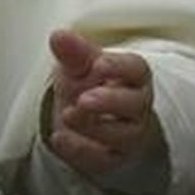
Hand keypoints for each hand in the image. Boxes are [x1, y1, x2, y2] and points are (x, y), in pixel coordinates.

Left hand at [46, 29, 161, 175]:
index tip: (98, 64)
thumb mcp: (77, 65)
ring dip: (93, 126)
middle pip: (134, 104)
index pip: (136, 69)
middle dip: (109, 101)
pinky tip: (59, 138)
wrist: (81, 114)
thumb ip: (72, 53)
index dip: (119, 67)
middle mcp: (135, 106)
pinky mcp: (113, 157)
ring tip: (67, 115)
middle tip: (83, 99)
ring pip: (122, 135)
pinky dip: (80, 151)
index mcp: (131, 76)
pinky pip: (103, 159)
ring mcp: (127, 133)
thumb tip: (59, 36)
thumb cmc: (86, 83)